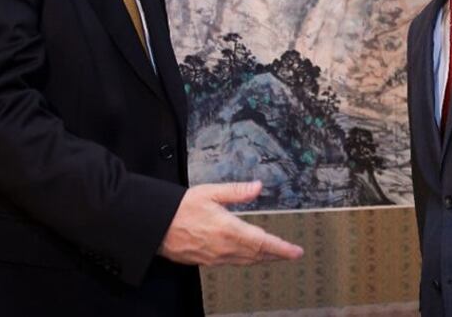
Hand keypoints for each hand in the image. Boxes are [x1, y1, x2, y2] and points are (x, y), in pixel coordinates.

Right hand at [158, 181, 303, 265]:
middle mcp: (224, 248)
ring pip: (246, 261)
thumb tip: (257, 187)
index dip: (282, 248)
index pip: (262, 242)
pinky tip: (248, 256)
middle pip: (257, 255)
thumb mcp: (210, 192)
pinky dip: (246, 260)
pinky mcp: (206, 262)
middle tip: (290, 254)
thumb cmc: (180, 208)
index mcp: (229, 230)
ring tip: (275, 256)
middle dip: (276, 255)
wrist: (156, 226)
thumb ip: (236, 191)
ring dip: (262, 259)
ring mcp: (215, 257)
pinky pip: (233, 263)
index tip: (296, 251)